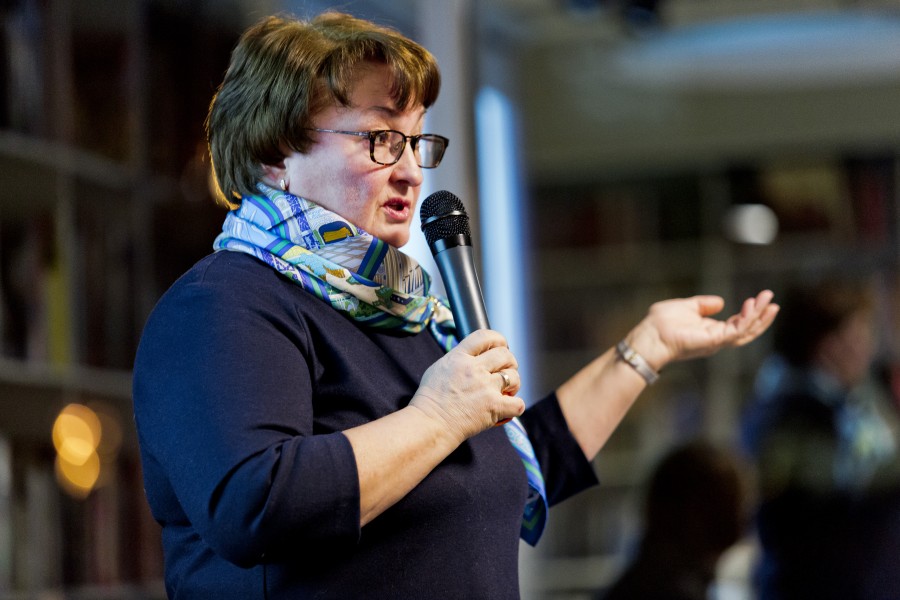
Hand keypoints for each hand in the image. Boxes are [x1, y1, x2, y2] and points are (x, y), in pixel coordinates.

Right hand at [410, 329, 524, 442]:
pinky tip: (506, 408)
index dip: (498, 340)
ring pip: (514, 377)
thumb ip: (458, 359)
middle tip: (505, 372)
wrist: (430, 424)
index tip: (501, 346)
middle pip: (505, 354)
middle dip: (509, 362)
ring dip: (514, 384)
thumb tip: (472, 356)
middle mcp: (474, 369)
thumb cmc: (431, 400)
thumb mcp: (439, 368)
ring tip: (506, 391)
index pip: (485, 336)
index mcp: (459, 357)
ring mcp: (485, 388)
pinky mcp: (493, 407)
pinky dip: (515, 406)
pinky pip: (518, 403)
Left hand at [628, 290, 778, 369]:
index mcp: (711, 331)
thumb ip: (703, 305)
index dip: (751, 313)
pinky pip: (736, 331)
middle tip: (773, 301)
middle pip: (747, 330)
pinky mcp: (713, 341)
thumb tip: (720, 302)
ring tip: (770, 302)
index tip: (761, 299)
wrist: (648, 336)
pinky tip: (751, 305)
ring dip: (759, 317)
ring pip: (746, 331)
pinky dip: (746, 319)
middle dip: (761, 316)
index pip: (738, 324)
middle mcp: (716, 339)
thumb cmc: (660, 323)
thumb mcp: (685, 306)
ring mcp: (716, 341)